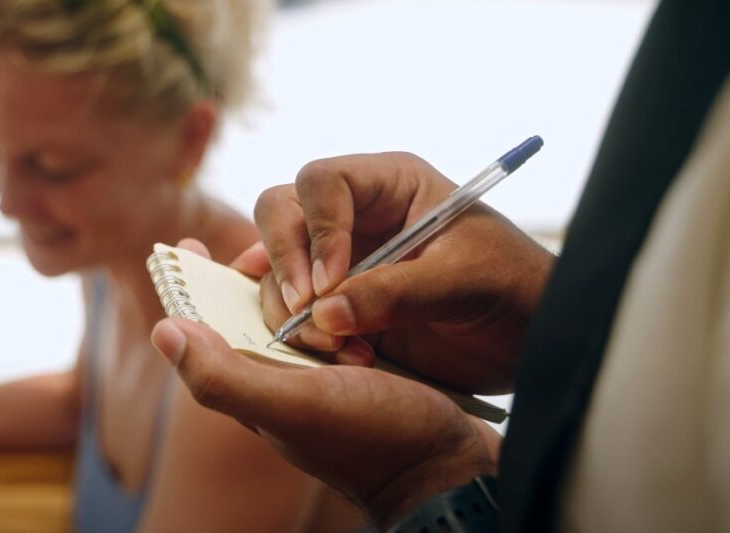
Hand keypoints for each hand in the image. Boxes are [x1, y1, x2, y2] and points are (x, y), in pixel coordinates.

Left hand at [150, 315, 500, 529]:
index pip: (206, 326)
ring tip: (354, 334)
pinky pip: (337, 317)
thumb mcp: (291, 406)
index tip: (190, 243)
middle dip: (278, 293)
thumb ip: (224, 375)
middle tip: (316, 312)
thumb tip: (163, 330)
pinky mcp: (353, 366)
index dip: (194, 285)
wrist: (444, 465)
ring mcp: (316, 373)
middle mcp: (276, 377)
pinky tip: (369, 315)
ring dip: (319, 302)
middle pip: (254, 307)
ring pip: (299, 307)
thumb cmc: (368, 440)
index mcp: (251, 385)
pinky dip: (346, 308)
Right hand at [254, 152, 554, 393]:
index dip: (318, 228)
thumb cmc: (512, 288)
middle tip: (305, 309)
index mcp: (390, 186)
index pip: (324, 183)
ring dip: (290, 308)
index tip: (330, 282)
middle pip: (281, 213)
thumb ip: (396, 293)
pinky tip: (324, 350)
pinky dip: (294, 330)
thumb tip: (325, 313)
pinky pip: (290, 308)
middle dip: (285, 262)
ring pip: (276, 266)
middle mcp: (355, 217)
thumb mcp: (463, 282)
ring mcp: (340, 261)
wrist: (530, 340)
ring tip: (337, 347)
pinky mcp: (336, 305)